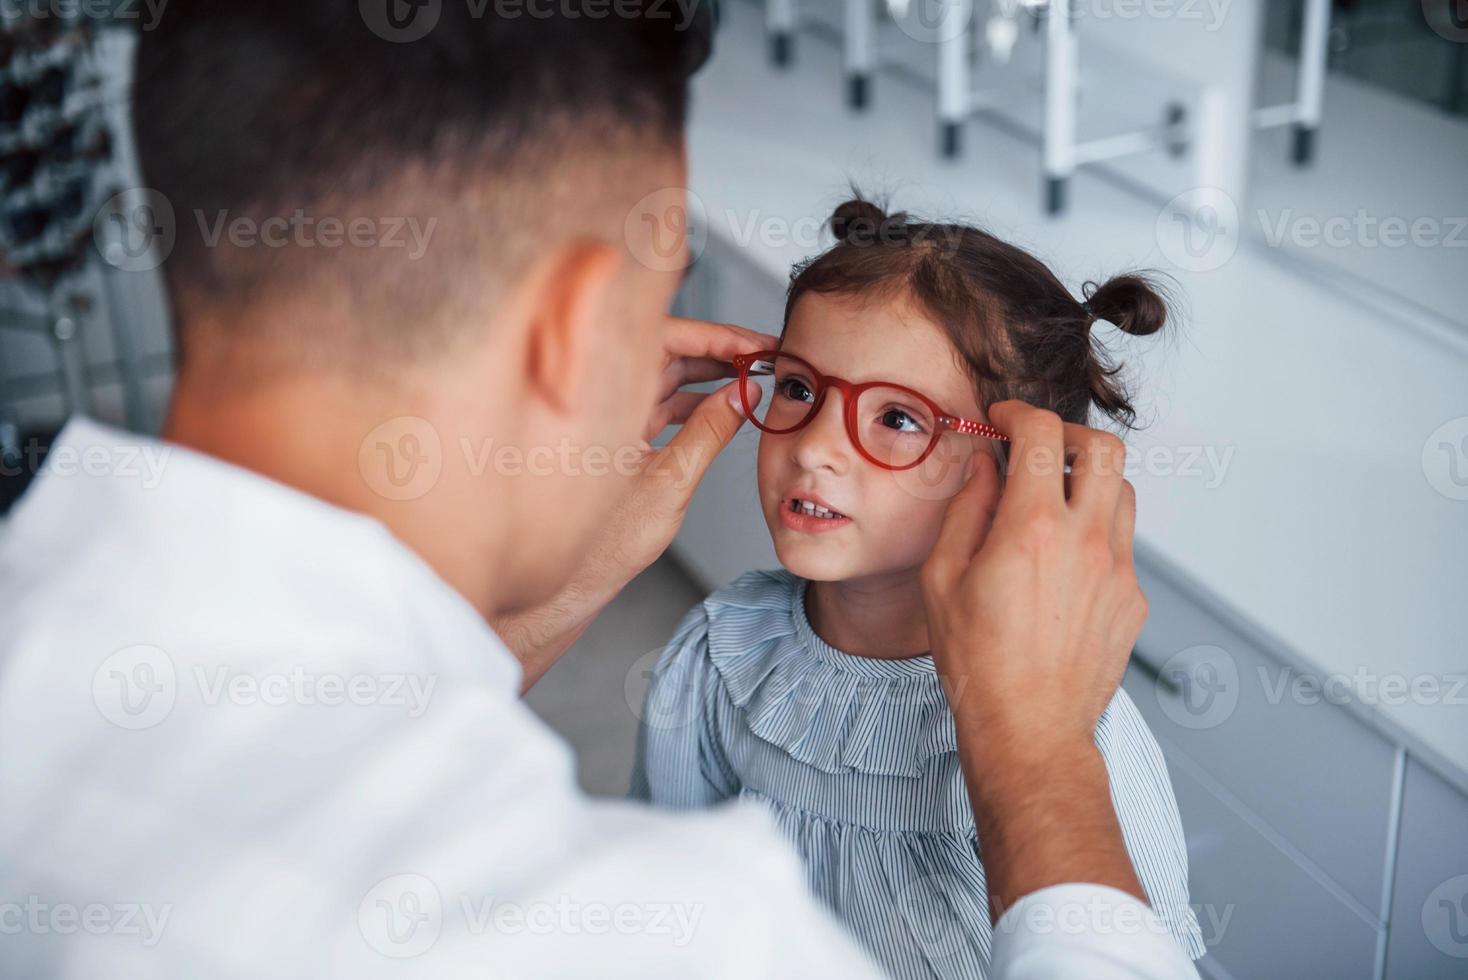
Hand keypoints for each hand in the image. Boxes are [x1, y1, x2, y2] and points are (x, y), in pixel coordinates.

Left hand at [501, 315, 774, 689]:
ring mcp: (607, 419)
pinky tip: (721, 405)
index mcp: (605, 397)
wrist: (567, 586)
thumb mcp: (670, 482)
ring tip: (749, 378)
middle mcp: (601, 400)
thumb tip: (743, 395)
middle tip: (762, 356)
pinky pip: (657, 405)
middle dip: (717, 352)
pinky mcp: (614, 439)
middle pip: (666, 352)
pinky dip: (690, 402)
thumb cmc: (601, 544)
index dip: (716, 336)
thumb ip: (710, 432)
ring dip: (707, 375)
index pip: (665, 339)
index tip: (754, 343)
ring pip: (663, 378)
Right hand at [922, 400, 1143, 757]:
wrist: (1029, 729)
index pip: (1042, 435)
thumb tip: (984, 467)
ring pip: (1122, 492)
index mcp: (1032, 529)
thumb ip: (967, 510)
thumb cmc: (978, 663)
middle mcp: (1086, 541)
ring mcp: (1118, 570)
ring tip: (1050, 504)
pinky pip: (1121, 543)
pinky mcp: (1132, 599)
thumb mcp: (943, 579)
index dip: (1018, 414)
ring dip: (1087, 482)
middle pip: (1105, 447)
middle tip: (1037, 450)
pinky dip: (1093, 532)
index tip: (1002, 421)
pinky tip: (1060, 564)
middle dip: (1068, 435)